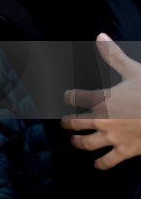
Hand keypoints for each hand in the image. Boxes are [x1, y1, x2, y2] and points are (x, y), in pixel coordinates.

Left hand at [62, 33, 140, 168]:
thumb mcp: (133, 71)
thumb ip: (113, 55)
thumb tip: (100, 35)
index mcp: (102, 98)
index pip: (73, 97)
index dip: (69, 96)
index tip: (67, 96)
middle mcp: (101, 119)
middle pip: (74, 123)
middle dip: (68, 123)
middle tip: (65, 123)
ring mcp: (112, 136)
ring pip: (85, 144)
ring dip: (78, 143)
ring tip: (76, 142)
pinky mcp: (125, 151)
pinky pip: (108, 161)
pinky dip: (101, 164)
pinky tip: (98, 164)